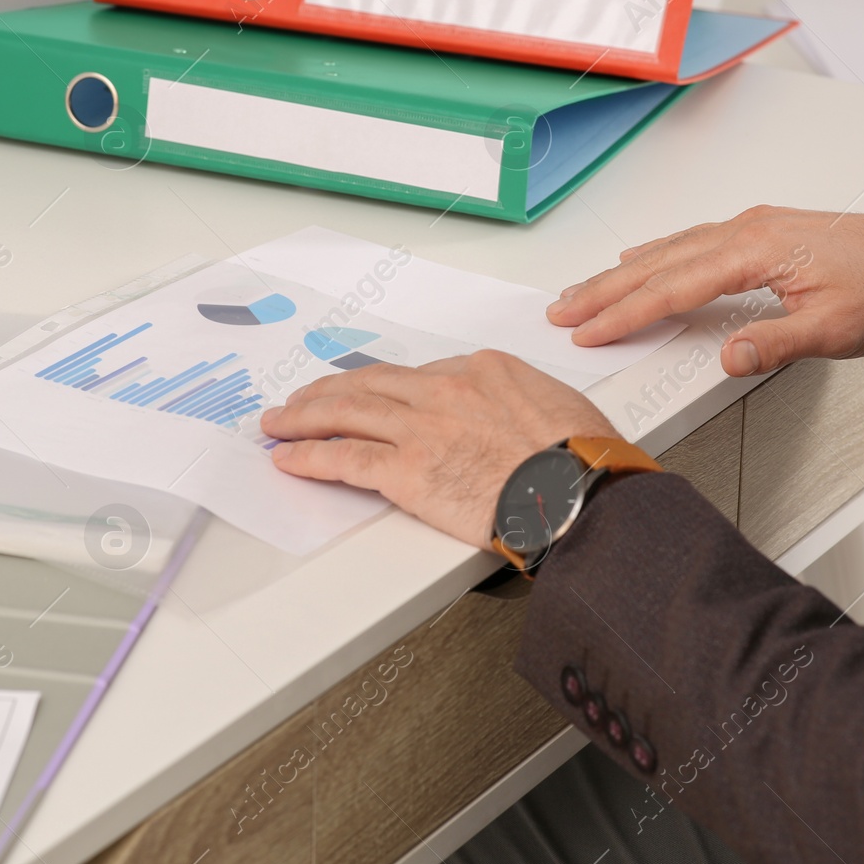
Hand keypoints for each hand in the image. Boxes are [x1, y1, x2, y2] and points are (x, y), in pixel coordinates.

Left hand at [260, 351, 617, 549]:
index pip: (419, 375)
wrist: (581, 493)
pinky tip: (289, 458)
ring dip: (304, 418)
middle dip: (328, 391)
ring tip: (279, 423)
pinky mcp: (407, 470)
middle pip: (370, 384)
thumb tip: (517, 418)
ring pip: (346, 413)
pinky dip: (309, 456)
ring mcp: (422, 428)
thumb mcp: (560, 407)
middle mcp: (445, 389)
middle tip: (302, 399)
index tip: (368, 395)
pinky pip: (344, 458)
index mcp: (483, 370)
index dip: (384, 387)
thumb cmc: (585, 460)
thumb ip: (522, 404)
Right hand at [547, 204, 863, 376]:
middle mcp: (747, 230)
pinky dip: (656, 254)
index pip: (673, 288)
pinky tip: (641, 259)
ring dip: (623, 272)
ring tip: (585, 289)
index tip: (589, 330)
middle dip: (604, 289)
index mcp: (757, 250)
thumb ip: (775, 344)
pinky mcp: (762, 230)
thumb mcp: (836, 329)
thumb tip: (727, 357)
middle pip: (657, 263)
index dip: (625, 313)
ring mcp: (752, 226)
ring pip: (669, 249)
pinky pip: (691, 240)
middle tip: (562, 309)